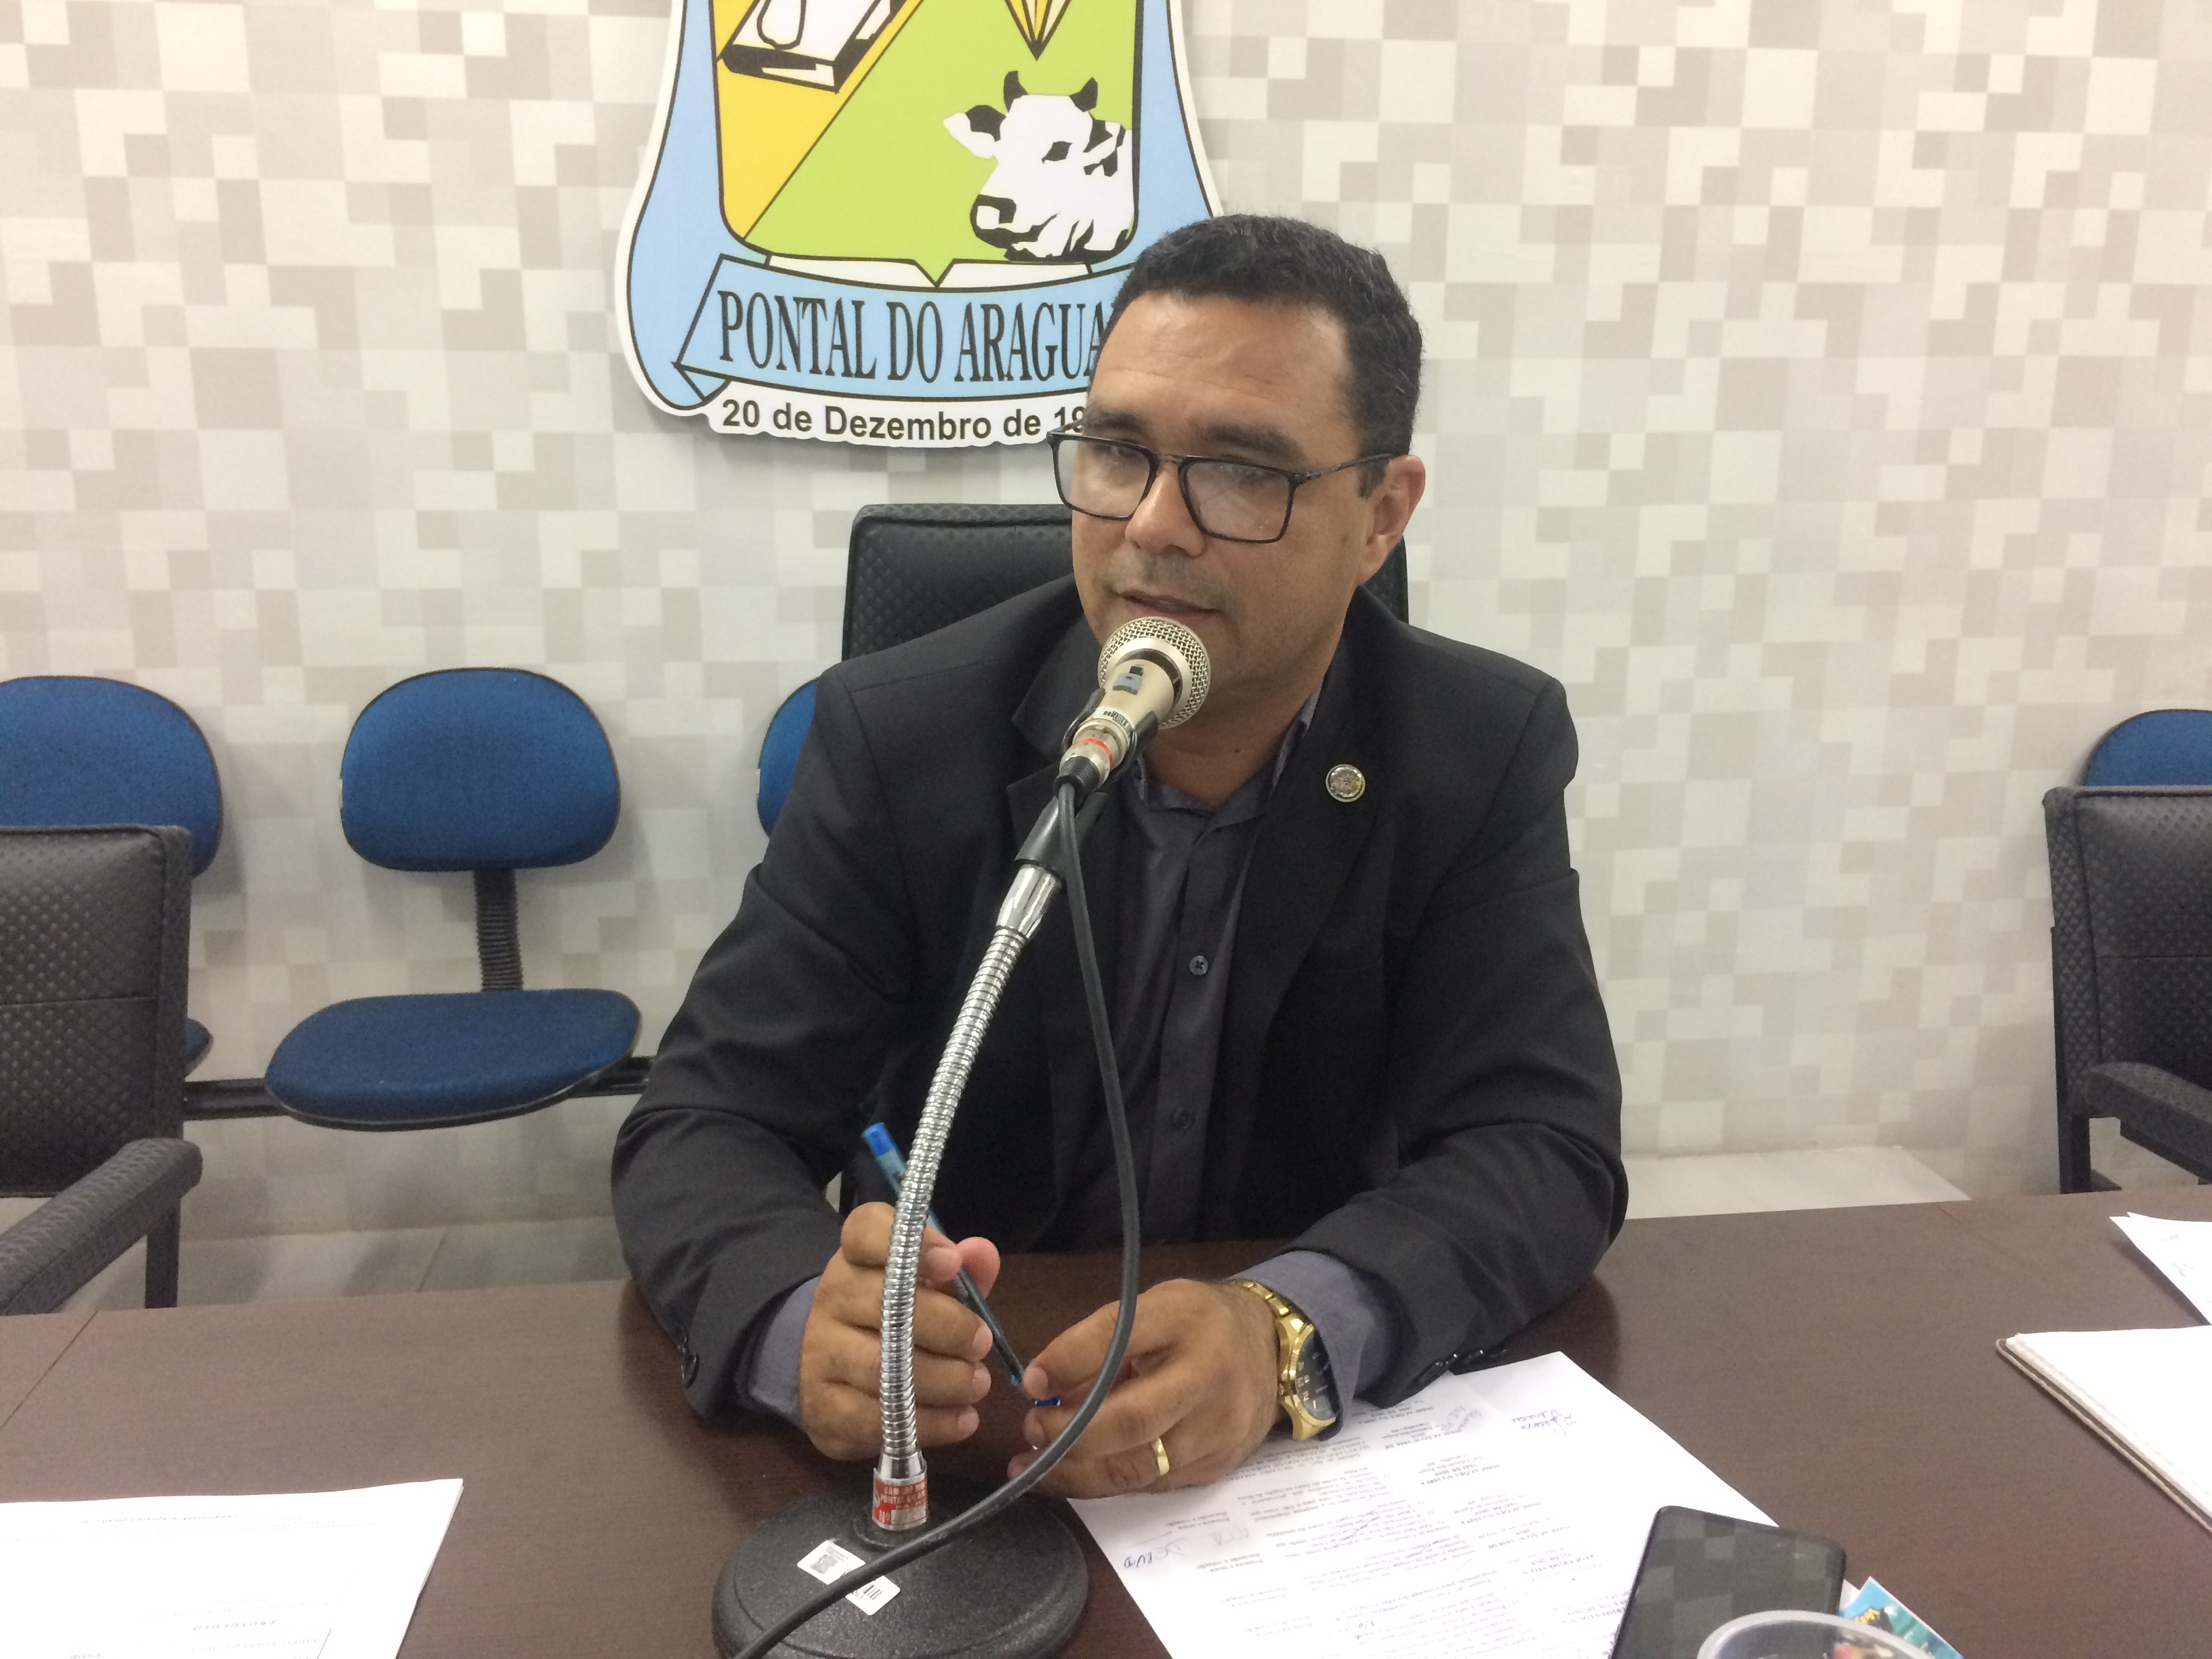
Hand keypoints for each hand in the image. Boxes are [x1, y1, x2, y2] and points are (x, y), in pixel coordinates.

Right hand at [798, 1201, 1002, 1461]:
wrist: (832, 1372)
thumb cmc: (896, 1318)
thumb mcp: (929, 1290)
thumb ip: (960, 1274)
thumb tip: (982, 1254)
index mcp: (856, 1257)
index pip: (866, 1230)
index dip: (912, 1244)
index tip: (952, 1263)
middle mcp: (831, 1298)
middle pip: (883, 1303)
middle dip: (945, 1326)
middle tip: (982, 1343)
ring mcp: (820, 1355)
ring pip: (879, 1368)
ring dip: (942, 1380)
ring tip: (978, 1384)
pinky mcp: (823, 1408)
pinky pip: (875, 1419)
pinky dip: (928, 1424)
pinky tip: (962, 1420)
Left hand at [1009, 1279, 1279, 1496]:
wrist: (1272, 1351)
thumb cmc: (1199, 1324)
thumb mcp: (1155, 1308)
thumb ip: (1102, 1342)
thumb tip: (1042, 1386)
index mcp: (1187, 1322)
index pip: (1121, 1339)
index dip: (1069, 1362)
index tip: (1031, 1381)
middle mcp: (1208, 1378)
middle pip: (1133, 1420)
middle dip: (1069, 1432)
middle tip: (1030, 1429)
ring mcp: (1216, 1431)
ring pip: (1136, 1468)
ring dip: (1075, 1472)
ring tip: (1034, 1463)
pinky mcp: (1215, 1467)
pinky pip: (1149, 1484)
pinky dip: (1103, 1483)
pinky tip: (1069, 1475)